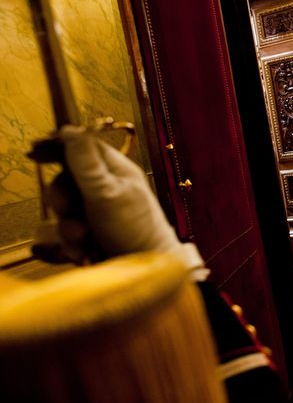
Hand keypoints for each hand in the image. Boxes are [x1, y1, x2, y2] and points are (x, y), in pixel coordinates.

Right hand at [57, 125, 207, 279]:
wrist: (147, 272)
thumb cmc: (135, 228)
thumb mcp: (107, 191)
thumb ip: (85, 162)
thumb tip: (69, 129)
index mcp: (116, 171)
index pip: (83, 147)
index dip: (58, 146)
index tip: (34, 151)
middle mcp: (107, 190)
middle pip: (66, 182)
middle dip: (63, 202)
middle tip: (71, 213)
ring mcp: (100, 215)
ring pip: (65, 214)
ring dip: (68, 230)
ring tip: (85, 241)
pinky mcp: (94, 237)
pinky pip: (67, 237)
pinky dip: (71, 247)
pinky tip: (84, 254)